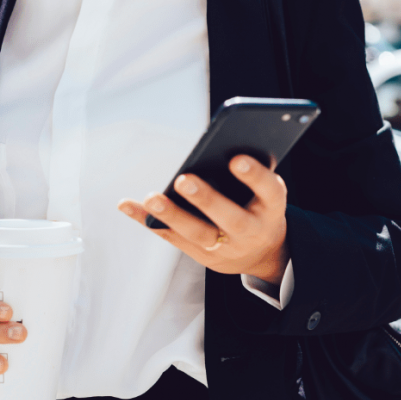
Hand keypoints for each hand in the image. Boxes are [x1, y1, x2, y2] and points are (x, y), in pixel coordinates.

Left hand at [118, 155, 288, 285]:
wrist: (263, 254)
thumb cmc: (259, 207)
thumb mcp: (266, 191)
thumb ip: (249, 173)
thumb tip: (219, 144)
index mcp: (272, 208)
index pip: (269, 191)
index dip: (254, 176)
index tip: (236, 158)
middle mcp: (252, 231)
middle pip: (231, 218)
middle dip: (206, 200)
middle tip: (184, 179)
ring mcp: (227, 247)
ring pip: (198, 233)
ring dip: (173, 215)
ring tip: (152, 197)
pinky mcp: (203, 255)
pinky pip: (173, 237)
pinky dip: (148, 221)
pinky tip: (128, 205)